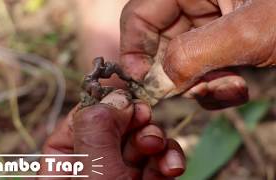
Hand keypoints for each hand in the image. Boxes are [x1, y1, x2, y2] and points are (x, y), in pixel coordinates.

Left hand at [40, 90, 184, 178]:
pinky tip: (172, 165)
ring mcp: (120, 174)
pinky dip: (168, 159)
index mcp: (65, 165)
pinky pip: (157, 161)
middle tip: (144, 117)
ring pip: (139, 142)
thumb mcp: (94, 174)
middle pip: (113, 127)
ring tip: (157, 145)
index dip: (100, 105)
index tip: (122, 98)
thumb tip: (115, 96)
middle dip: (133, 121)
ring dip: (154, 138)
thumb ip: (97, 130)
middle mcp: (92, 167)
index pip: (76, 122)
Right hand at [120, 0, 275, 108]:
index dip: (133, 49)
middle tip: (188, 93)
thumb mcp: (250, 31)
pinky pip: (202, 65)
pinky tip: (236, 85)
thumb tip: (162, 79)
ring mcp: (210, 20)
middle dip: (172, 74)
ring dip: (198, 83)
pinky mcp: (223, 38)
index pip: (139, 14)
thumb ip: (195, 53)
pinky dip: (214, 83)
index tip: (141, 82)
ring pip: (180, 59)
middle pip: (158, 40)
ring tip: (228, 86)